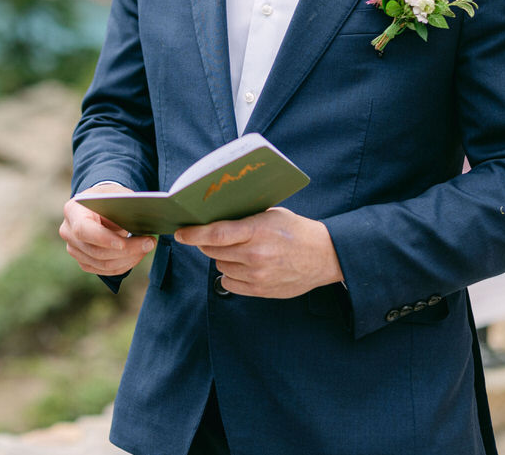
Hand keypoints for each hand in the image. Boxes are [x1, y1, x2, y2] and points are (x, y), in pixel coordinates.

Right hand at [60, 183, 155, 276]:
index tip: (123, 243)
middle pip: (96, 251)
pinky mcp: (83, 261)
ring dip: (128, 259)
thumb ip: (125, 208)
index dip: (103, 239)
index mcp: (73, 210)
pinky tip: (137, 255)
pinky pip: (104, 270)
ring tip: (147, 247)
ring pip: (102, 264)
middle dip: (126, 250)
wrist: (99, 205)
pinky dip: (123, 265)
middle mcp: (67, 231)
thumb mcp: (117, 196)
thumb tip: (141, 224)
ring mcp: (73, 249)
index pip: (83, 230)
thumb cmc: (109, 198)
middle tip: (149, 242)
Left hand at [175, 207, 341, 297]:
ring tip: (241, 250)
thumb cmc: (296, 230)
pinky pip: (229, 283)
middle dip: (208, 243)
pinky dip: (230, 274)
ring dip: (223, 258)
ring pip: (220, 266)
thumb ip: (244, 219)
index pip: (216, 233)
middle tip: (215, 237)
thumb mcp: (271, 215)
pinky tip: (244, 266)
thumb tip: (213, 219)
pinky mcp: (261, 291)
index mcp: (257, 231)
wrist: (325, 256)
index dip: (194, 234)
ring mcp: (257, 275)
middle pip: (213, 250)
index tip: (180, 233)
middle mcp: (255, 255)